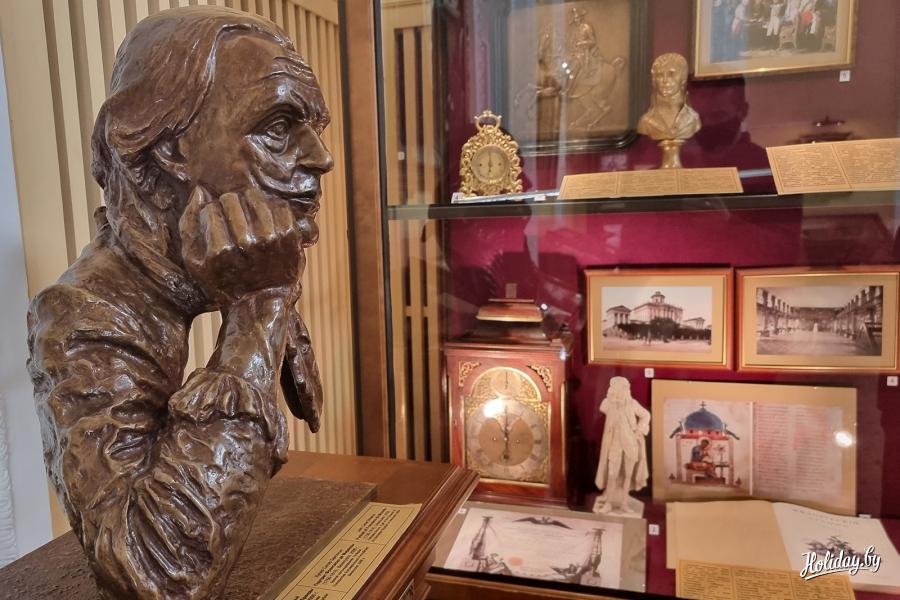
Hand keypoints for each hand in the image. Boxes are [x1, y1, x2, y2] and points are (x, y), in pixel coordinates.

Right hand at [179, 187, 304, 305]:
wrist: (261, 301)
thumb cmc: (224, 281)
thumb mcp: (195, 262)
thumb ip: (189, 226)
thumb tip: (199, 192)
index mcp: (220, 251)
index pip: (211, 209)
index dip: (211, 211)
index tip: (216, 221)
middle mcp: (247, 244)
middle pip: (231, 200)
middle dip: (228, 205)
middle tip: (232, 216)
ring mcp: (271, 240)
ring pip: (255, 197)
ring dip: (249, 201)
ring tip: (249, 213)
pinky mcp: (290, 238)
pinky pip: (279, 206)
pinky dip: (272, 207)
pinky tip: (267, 219)